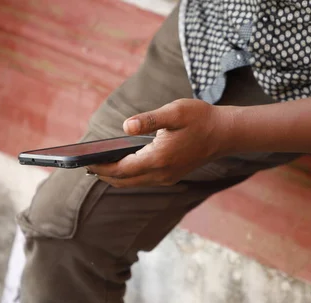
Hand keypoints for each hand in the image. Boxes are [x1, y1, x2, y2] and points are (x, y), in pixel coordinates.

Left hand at [89, 99, 233, 187]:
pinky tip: (123, 164)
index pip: (121, 170)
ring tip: (100, 166)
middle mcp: (162, 173)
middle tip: (87, 165)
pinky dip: (130, 175)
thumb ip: (148, 120)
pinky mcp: (172, 176)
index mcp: (159, 159)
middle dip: (104, 175)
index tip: (85, 162)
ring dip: (117, 177)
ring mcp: (168, 177)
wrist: (225, 133)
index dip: (101, 167)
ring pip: (134, 183)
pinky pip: (144, 180)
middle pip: (125, 181)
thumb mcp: (174, 112)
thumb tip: (126, 127)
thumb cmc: (200, 119)